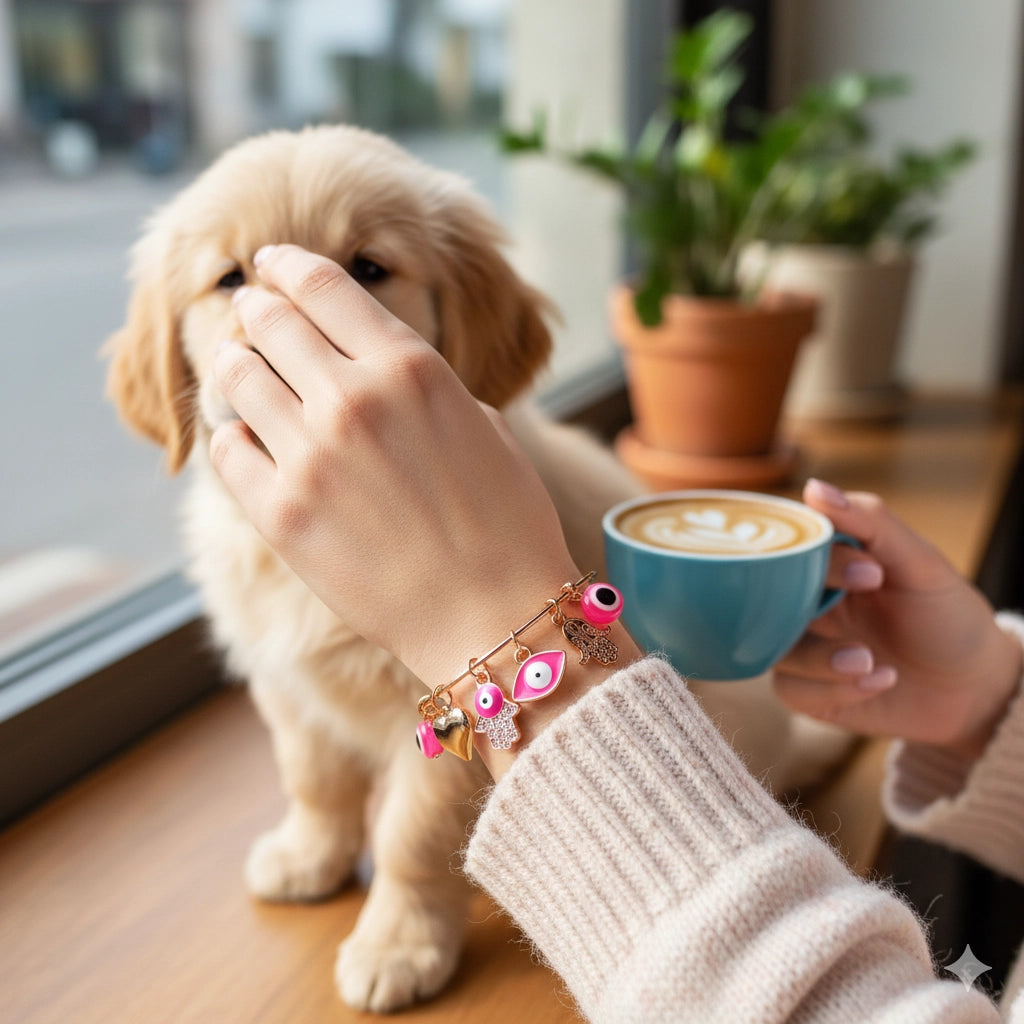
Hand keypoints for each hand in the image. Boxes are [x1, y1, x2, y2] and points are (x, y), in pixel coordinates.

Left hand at [208, 244, 581, 690]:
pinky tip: (248, 439)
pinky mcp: (280, 514)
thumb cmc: (507, 524)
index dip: (289, 265)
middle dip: (257, 307)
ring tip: (239, 365)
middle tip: (252, 310)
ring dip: (235, 362)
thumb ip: (421, 385)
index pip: (322, 285)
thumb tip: (372, 366)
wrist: (495, 618)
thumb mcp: (481, 426)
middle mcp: (352, 398)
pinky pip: (227, 449)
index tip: (273, 264)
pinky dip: (232, 435)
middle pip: (269, 320)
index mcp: (410, 367)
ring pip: (236, 376)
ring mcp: (309, 456)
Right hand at [774, 479, 1021, 760]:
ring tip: (867, 660)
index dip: (811, 559)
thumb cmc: (947, 616)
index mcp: (827, 566)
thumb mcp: (920, 563)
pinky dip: (834, 688)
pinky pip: (790, 689)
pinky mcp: (810, 691)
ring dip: (818, 658)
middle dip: (803, 611)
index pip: (788, 547)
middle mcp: (808, 604)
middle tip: (851, 613)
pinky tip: (880, 681)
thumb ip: (871, 522)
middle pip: (766, 599)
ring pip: (773, 648)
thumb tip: (813, 488)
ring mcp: (806, 647)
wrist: (976, 688)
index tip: (868, 573)